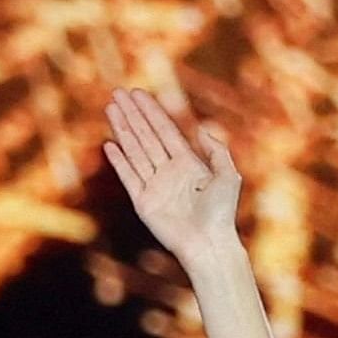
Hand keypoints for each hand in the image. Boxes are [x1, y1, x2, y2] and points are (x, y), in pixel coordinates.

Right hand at [102, 87, 241, 266]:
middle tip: (118, 93)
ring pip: (134, 151)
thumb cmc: (222, 213)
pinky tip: (109, 144)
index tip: (137, 94)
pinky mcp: (142, 202)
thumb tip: (201, 129)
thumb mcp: (228, 175)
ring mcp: (154, 186)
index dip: (151, 111)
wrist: (208, 244)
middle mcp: (168, 171)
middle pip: (146, 136)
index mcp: (188, 163)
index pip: (164, 131)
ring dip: (122, 129)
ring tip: (110, 109)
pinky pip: (128, 176)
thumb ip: (217, 150)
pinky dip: (118, 161)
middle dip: (132, 114)